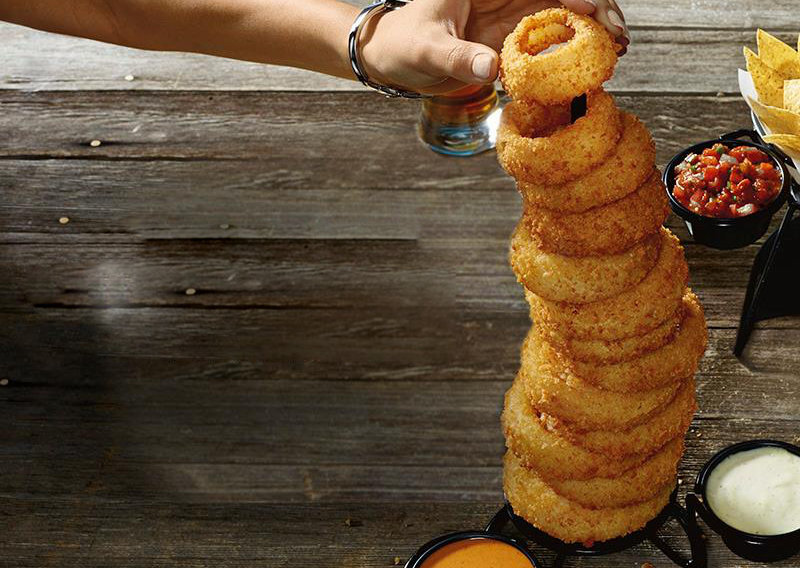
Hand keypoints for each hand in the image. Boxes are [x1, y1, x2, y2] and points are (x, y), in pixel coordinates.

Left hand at [360, 0, 628, 94]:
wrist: (392, 59)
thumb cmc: (403, 43)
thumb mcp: (426, 49)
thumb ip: (456, 56)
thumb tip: (489, 66)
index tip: (597, 13)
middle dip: (597, 12)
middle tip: (619, 41)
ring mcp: (512, 19)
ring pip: (564, 18)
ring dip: (591, 34)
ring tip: (615, 55)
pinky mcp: (511, 44)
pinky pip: (548, 46)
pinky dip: (570, 55)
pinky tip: (589, 68)